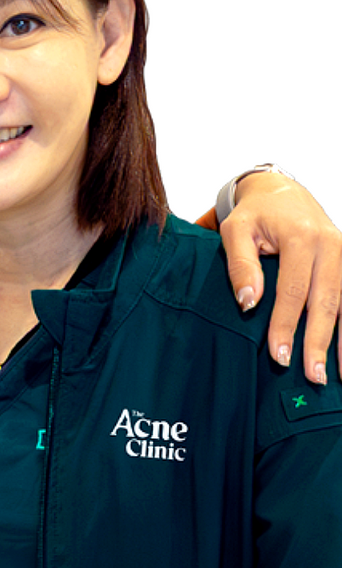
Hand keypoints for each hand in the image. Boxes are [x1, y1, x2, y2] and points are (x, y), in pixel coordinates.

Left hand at [221, 170, 341, 383]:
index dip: (286, 325)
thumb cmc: (255, 214)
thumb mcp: (235, 230)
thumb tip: (248, 303)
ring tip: (336, 374)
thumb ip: (240, 264)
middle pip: (327, 301)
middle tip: (312, 374)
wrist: (283, 192)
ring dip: (341, 340)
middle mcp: (331, 245)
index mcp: (302, 237)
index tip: (279, 355)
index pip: (293, 290)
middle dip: (318, 341)